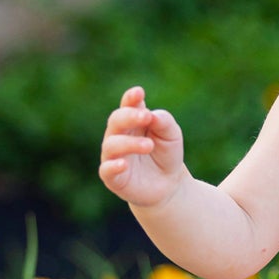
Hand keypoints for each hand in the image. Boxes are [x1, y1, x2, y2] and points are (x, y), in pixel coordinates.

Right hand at [98, 85, 185, 208]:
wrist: (170, 185)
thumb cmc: (167, 154)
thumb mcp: (172, 135)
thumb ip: (163, 121)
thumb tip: (151, 115)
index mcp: (133, 121)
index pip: (128, 105)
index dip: (131, 98)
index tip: (139, 93)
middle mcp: (119, 135)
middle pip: (116, 121)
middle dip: (129, 116)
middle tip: (146, 117)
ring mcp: (113, 156)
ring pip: (112, 144)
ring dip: (129, 143)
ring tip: (148, 145)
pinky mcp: (113, 177)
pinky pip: (106, 170)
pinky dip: (113, 166)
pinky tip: (123, 164)